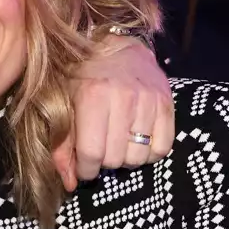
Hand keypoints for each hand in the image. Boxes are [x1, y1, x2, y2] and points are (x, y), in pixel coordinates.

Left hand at [53, 37, 173, 189]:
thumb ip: (62, 145)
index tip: (84, 167)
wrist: (115, 44)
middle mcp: (123, 97)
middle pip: (115, 159)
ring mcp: (148, 100)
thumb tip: (70, 184)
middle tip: (100, 149)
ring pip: (138, 157)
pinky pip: (161, 148)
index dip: (86, 169)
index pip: (92, 154)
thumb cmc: (81, 78)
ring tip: (118, 143)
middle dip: (104, 162)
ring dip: (126, 157)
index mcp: (92, 96)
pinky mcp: (166, 103)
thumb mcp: (63, 106)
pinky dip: (149, 153)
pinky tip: (137, 141)